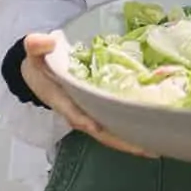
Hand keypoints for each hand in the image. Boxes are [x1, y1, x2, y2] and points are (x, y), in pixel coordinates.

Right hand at [22, 31, 154, 156]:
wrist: (38, 72)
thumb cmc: (39, 63)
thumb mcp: (33, 52)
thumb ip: (36, 45)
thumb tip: (47, 42)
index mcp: (62, 99)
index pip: (75, 114)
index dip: (88, 122)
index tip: (100, 126)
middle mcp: (77, 111)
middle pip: (101, 132)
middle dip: (122, 141)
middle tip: (149, 149)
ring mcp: (88, 113)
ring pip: (110, 132)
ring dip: (131, 140)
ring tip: (157, 147)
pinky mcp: (98, 110)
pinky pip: (115, 122)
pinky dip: (131, 128)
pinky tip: (152, 130)